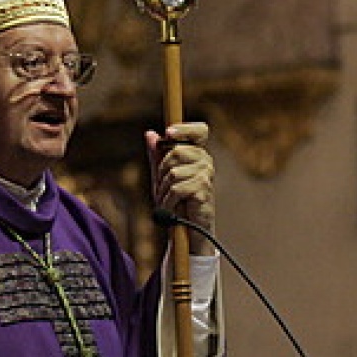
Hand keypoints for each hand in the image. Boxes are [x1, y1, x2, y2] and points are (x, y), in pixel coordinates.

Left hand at [146, 122, 215, 254]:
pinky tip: (171, 209)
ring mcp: (206, 174)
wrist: (187, 228)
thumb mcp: (162, 175)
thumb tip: (150, 134)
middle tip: (163, 188)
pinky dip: (168, 201)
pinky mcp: (204, 189)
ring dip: (163, 191)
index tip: (168, 133)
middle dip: (161, 172)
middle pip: (175, 152)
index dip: (185, 128)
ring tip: (168, 201)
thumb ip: (157, 155)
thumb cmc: (177, 201)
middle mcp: (205, 161)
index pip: (199, 131)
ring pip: (173, 172)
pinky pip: (176, 189)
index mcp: (197, 153)